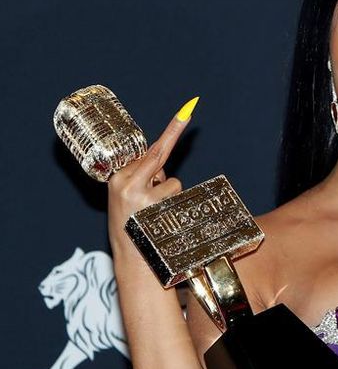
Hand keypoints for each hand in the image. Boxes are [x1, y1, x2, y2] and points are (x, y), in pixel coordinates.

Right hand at [107, 98, 196, 260]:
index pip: (148, 149)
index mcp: (118, 179)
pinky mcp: (157, 206)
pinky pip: (176, 195)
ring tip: (154, 214)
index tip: (188, 109)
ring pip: (172, 181)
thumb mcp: (127, 199)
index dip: (171, 129)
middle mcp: (128, 183)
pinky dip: (173, 205)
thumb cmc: (132, 227)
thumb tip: (159, 164)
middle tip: (188, 113)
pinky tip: (161, 219)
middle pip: (160, 158)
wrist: (133, 259)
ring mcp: (144, 195)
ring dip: (168, 195)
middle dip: (170, 145)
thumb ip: (141, 178)